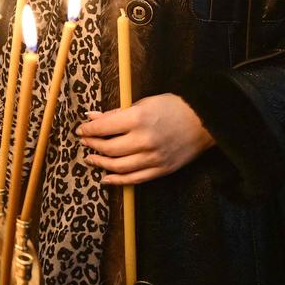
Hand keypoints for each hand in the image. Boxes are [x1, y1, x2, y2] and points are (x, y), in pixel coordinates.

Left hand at [77, 94, 213, 184]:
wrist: (204, 121)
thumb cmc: (172, 107)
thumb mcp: (142, 103)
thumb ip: (115, 113)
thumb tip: (91, 117)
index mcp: (138, 119)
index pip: (104, 128)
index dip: (88, 130)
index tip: (80, 130)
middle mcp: (144, 140)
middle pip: (109, 149)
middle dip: (92, 145)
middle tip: (84, 143)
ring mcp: (154, 158)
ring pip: (119, 167)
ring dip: (101, 163)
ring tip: (90, 159)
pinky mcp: (162, 170)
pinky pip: (135, 179)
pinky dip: (117, 180)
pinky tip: (105, 178)